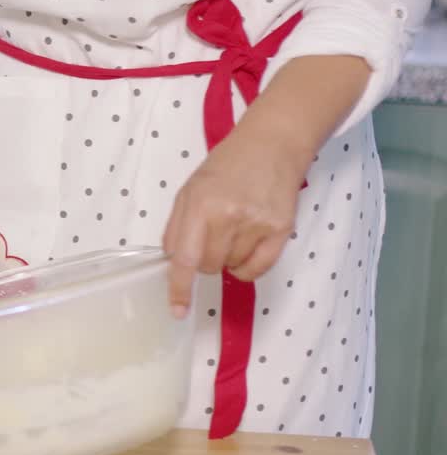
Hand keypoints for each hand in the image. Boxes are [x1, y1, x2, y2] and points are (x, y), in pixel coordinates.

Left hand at [162, 125, 310, 317]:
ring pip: (232, 269)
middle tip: (211, 236)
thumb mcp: (189, 190)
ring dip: (227, 258)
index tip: (177, 310)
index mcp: (200, 205)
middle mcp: (229, 217)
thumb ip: (177, 227)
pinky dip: (247, 266)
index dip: (179, 287)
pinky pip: (258, 269)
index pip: (185, 257)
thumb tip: (172, 262)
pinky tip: (247, 244)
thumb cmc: (225, 167)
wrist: (272, 145)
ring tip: (233, 229)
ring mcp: (258, 224)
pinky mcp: (282, 230)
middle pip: (209, 267)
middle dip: (204, 260)